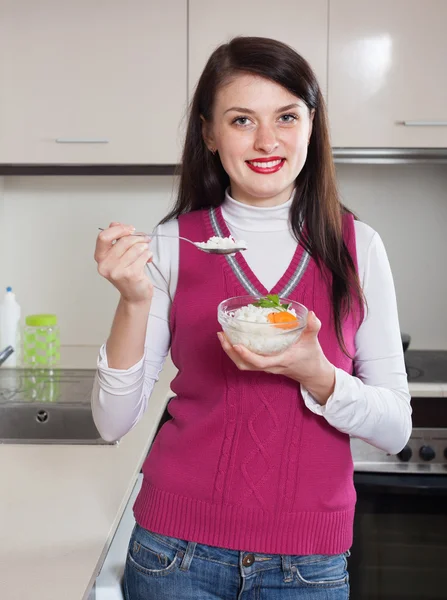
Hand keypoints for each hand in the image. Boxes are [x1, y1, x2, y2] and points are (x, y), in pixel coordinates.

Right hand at [94, 221, 153, 304]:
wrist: (135, 295)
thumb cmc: (128, 274)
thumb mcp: (118, 255)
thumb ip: (116, 239)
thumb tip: (115, 224)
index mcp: (100, 258)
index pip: (104, 237)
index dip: (119, 229)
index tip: (130, 229)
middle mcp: (106, 265)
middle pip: (124, 241)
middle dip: (138, 237)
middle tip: (144, 239)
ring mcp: (118, 271)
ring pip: (136, 247)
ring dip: (144, 247)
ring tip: (145, 251)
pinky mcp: (131, 275)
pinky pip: (143, 255)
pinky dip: (149, 255)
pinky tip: (147, 260)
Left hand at [217, 311, 335, 404]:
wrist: (312, 373)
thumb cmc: (311, 356)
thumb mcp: (313, 340)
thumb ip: (313, 327)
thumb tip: (311, 314)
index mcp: (281, 360)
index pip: (260, 362)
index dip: (247, 355)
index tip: (236, 344)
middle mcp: (270, 367)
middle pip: (244, 365)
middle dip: (230, 352)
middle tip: (222, 335)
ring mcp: (265, 368)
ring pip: (243, 365)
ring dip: (230, 352)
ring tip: (223, 336)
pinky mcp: (264, 365)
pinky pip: (246, 362)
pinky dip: (236, 353)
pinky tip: (233, 339)